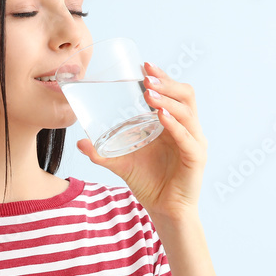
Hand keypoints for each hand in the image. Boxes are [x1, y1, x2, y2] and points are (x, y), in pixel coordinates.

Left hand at [76, 61, 206, 220]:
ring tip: (149, 94)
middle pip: (185, 95)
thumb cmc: (149, 182)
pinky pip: (187, 137)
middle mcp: (187, 128)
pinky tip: (161, 117)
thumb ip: (101, 153)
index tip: (144, 64)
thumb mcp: (121, 164)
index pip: (173, 92)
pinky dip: (175, 125)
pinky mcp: (196, 157)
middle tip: (146, 75)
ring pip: (187, 112)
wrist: (166, 210)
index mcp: (173, 123)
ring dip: (168, 100)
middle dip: (166, 82)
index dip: (162, 77)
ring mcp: (194, 142)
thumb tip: (79, 141)